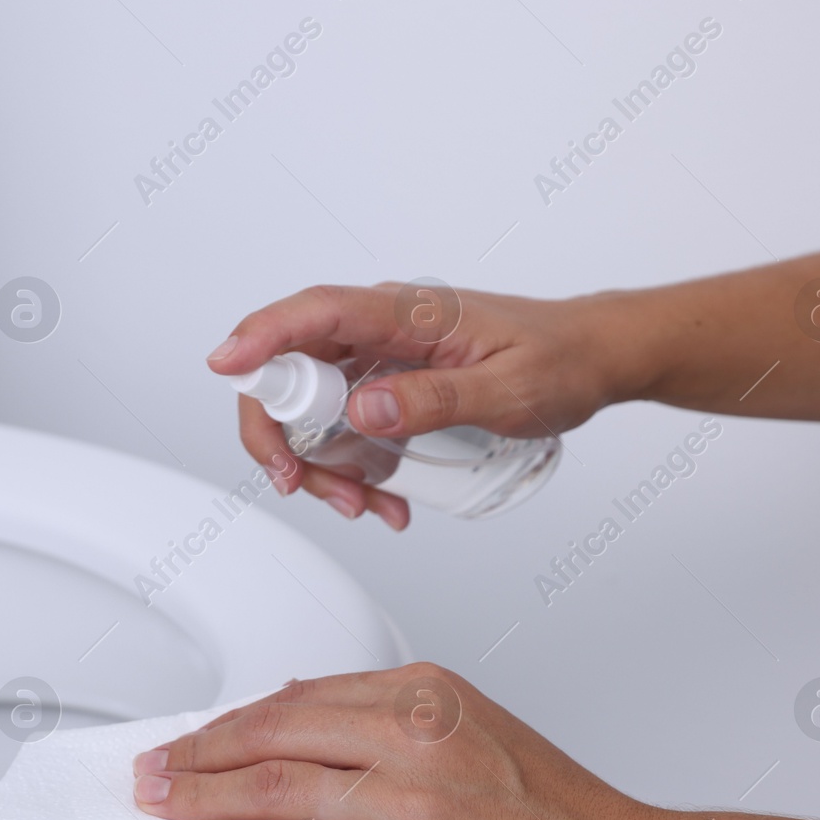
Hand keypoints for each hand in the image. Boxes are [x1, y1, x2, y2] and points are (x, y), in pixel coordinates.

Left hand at [130, 662, 663, 819]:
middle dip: (200, 751)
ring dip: (202, 795)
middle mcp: (414, 736)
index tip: (195, 736)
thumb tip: (293, 718)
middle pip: (275, 732)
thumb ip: (382, 718)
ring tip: (160, 803)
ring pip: (277, 788)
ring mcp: (411, 806)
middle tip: (155, 767)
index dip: (232, 720)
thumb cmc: (547, 805)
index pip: (298, 696)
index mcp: (423, 692)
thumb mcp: (467, 724)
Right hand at [207, 284, 651, 529]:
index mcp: (408, 312)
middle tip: (302, 485)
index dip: (261, 337)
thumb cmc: (560, 360)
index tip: (226, 366)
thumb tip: (363, 410)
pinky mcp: (386, 382)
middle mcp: (382, 327)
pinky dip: (349, 468)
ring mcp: (379, 356)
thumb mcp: (510, 389)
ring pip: (311, 408)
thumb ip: (436, 399)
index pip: (315, 313)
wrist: (593, 359)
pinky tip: (384, 498)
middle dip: (285, 436)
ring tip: (368, 507)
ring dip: (321, 465)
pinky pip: (341, 425)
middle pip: (291, 370)